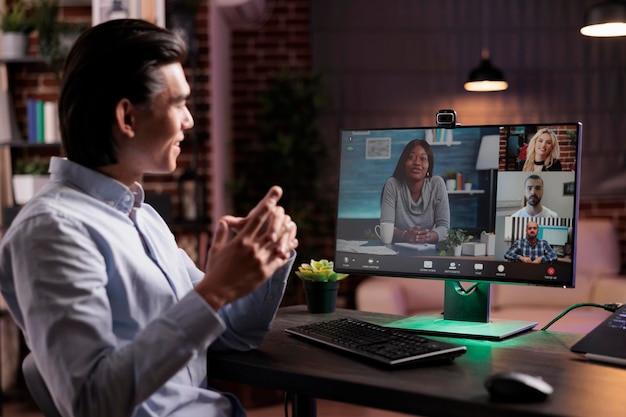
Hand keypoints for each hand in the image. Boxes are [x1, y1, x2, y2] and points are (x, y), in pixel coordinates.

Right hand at [196, 186, 297, 310]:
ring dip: (286, 233)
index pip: (257, 218)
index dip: (268, 203)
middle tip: (285, 210)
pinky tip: (290, 246)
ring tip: (291, 225)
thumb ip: (221, 233)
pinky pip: (280, 259)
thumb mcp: (216, 249)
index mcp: (241, 240)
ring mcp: (261, 261)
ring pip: (279, 243)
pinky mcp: (265, 273)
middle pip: (272, 228)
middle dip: (280, 217)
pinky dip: (286, 251)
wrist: (217, 291)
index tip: (275, 193)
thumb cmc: (215, 270)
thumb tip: (224, 220)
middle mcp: (252, 248)